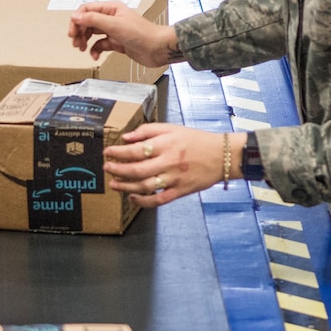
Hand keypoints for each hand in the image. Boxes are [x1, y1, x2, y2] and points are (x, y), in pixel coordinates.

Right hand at [68, 2, 178, 68]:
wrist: (158, 48)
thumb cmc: (142, 34)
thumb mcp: (114, 25)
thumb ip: (93, 20)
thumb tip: (76, 17)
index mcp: (111, 9)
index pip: (87, 10)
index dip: (77, 20)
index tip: (73, 32)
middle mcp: (111, 18)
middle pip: (88, 22)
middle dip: (79, 32)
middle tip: (75, 42)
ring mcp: (114, 31)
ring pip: (92, 34)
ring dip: (85, 41)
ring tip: (81, 49)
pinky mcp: (117, 43)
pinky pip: (100, 45)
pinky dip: (95, 50)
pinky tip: (95, 56)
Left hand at [104, 123, 225, 206]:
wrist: (222, 155)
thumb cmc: (196, 140)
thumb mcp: (172, 128)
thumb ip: (148, 130)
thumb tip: (126, 138)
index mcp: (166, 144)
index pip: (136, 150)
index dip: (119, 153)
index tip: (108, 153)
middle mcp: (169, 162)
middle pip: (137, 170)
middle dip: (118, 170)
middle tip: (107, 168)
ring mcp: (174, 178)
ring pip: (145, 186)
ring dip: (126, 186)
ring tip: (114, 184)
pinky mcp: (180, 191)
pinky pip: (159, 200)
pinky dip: (143, 201)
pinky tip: (133, 197)